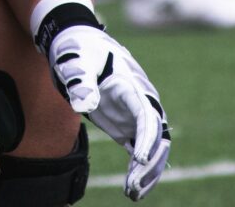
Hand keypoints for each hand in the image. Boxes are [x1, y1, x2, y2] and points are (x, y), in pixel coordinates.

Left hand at [32, 0, 169, 200]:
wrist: (77, 42)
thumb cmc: (77, 50)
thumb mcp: (76, 61)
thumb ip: (80, 81)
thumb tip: (85, 106)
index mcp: (130, 83)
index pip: (147, 112)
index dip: (147, 137)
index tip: (138, 159)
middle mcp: (140, 97)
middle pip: (158, 133)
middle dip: (150, 161)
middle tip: (132, 187)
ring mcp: (135, 110)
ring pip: (155, 144)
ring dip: (148, 170)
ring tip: (133, 194)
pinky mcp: (127, 122)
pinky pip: (142, 147)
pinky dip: (141, 168)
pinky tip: (133, 188)